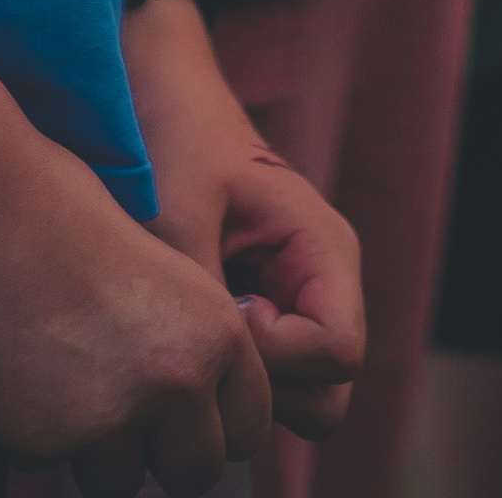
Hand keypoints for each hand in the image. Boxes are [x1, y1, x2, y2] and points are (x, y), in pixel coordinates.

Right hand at [0, 131, 271, 497]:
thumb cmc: (70, 221)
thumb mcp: (167, 277)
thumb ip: (191, 349)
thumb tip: (197, 420)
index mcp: (217, 333)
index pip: (248, 429)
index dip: (211, 422)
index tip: (180, 411)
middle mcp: (178, 380)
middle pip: (194, 472)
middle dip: (160, 453)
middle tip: (119, 407)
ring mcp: (112, 416)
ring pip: (121, 480)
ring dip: (96, 447)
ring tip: (61, 371)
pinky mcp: (46, 439)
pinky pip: (52, 463)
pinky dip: (38, 429)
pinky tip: (20, 367)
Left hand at [123, 0, 364, 441]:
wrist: (162, 102)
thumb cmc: (173, 144)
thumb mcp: (177, 212)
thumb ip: (203, 295)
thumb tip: (211, 378)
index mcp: (324, 248)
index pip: (338, 351)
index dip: (278, 356)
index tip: (222, 313)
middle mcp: (326, 285)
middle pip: (329, 394)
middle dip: (267, 389)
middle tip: (206, 341)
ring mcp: (301, 307)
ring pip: (303, 400)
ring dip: (249, 388)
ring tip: (195, 334)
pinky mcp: (272, 319)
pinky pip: (271, 383)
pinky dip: (235, 377)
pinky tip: (191, 331)